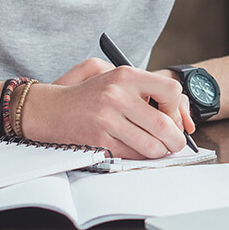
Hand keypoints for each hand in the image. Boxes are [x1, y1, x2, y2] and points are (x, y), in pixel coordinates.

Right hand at [24, 60, 195, 158]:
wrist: (50, 109)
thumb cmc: (87, 93)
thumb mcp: (112, 73)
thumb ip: (144, 86)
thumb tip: (178, 112)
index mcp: (125, 75)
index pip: (170, 90)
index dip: (177, 108)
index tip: (171, 116)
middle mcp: (117, 96)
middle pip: (164, 125)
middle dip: (176, 140)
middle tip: (176, 143)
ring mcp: (107, 120)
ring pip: (151, 146)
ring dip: (160, 152)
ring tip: (158, 148)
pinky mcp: (99, 140)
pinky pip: (132, 155)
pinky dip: (140, 156)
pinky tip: (137, 150)